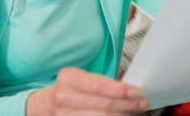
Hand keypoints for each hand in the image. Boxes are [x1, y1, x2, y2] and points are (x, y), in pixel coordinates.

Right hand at [27, 67, 149, 115]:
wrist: (46, 105)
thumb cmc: (70, 89)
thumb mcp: (81, 78)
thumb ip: (102, 82)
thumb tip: (130, 87)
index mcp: (68, 78)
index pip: (98, 85)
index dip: (120, 90)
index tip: (137, 92)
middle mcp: (63, 97)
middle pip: (103, 104)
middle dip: (127, 104)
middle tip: (143, 102)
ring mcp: (64, 115)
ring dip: (123, 115)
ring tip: (136, 111)